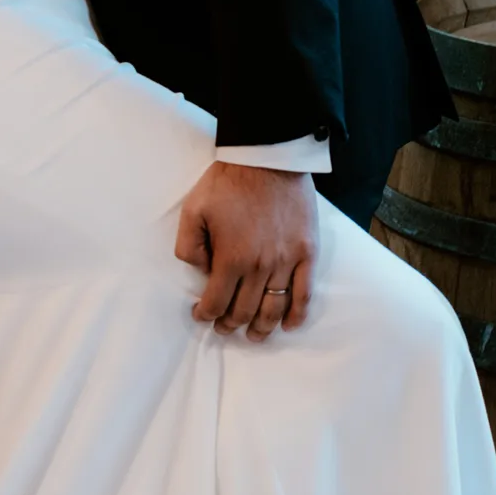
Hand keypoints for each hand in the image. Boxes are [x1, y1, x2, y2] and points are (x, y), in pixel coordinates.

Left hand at [177, 162, 318, 339]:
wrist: (268, 158)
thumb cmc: (228, 182)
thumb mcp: (193, 210)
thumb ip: (189, 246)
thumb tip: (199, 271)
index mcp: (230, 258)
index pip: (217, 302)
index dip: (207, 315)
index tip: (202, 316)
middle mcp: (260, 266)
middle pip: (244, 310)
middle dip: (231, 324)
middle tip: (224, 328)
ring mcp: (287, 261)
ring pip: (274, 308)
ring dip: (262, 327)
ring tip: (253, 336)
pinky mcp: (307, 252)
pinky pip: (304, 293)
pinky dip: (296, 314)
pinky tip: (288, 325)